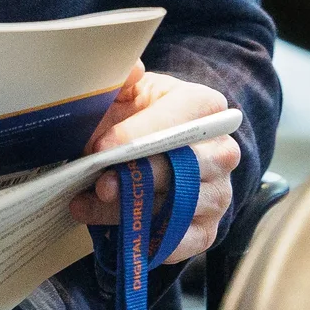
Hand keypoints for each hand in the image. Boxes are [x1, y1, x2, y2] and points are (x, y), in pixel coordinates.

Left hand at [68, 67, 239, 264]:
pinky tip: (114, 232)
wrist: (144, 150)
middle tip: (100, 182)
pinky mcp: (207, 229)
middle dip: (140, 176)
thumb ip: (123, 80)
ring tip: (88, 205)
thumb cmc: (133, 117)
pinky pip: (185, 242)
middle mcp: (221, 151)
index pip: (181, 120)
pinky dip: (148, 240)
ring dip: (132, 209)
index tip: (102, 147)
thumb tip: (130, 68)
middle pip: (190, 166)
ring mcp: (218, 193)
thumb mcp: (125, 92)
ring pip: (182, 206)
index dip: (141, 134)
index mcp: (204, 108)